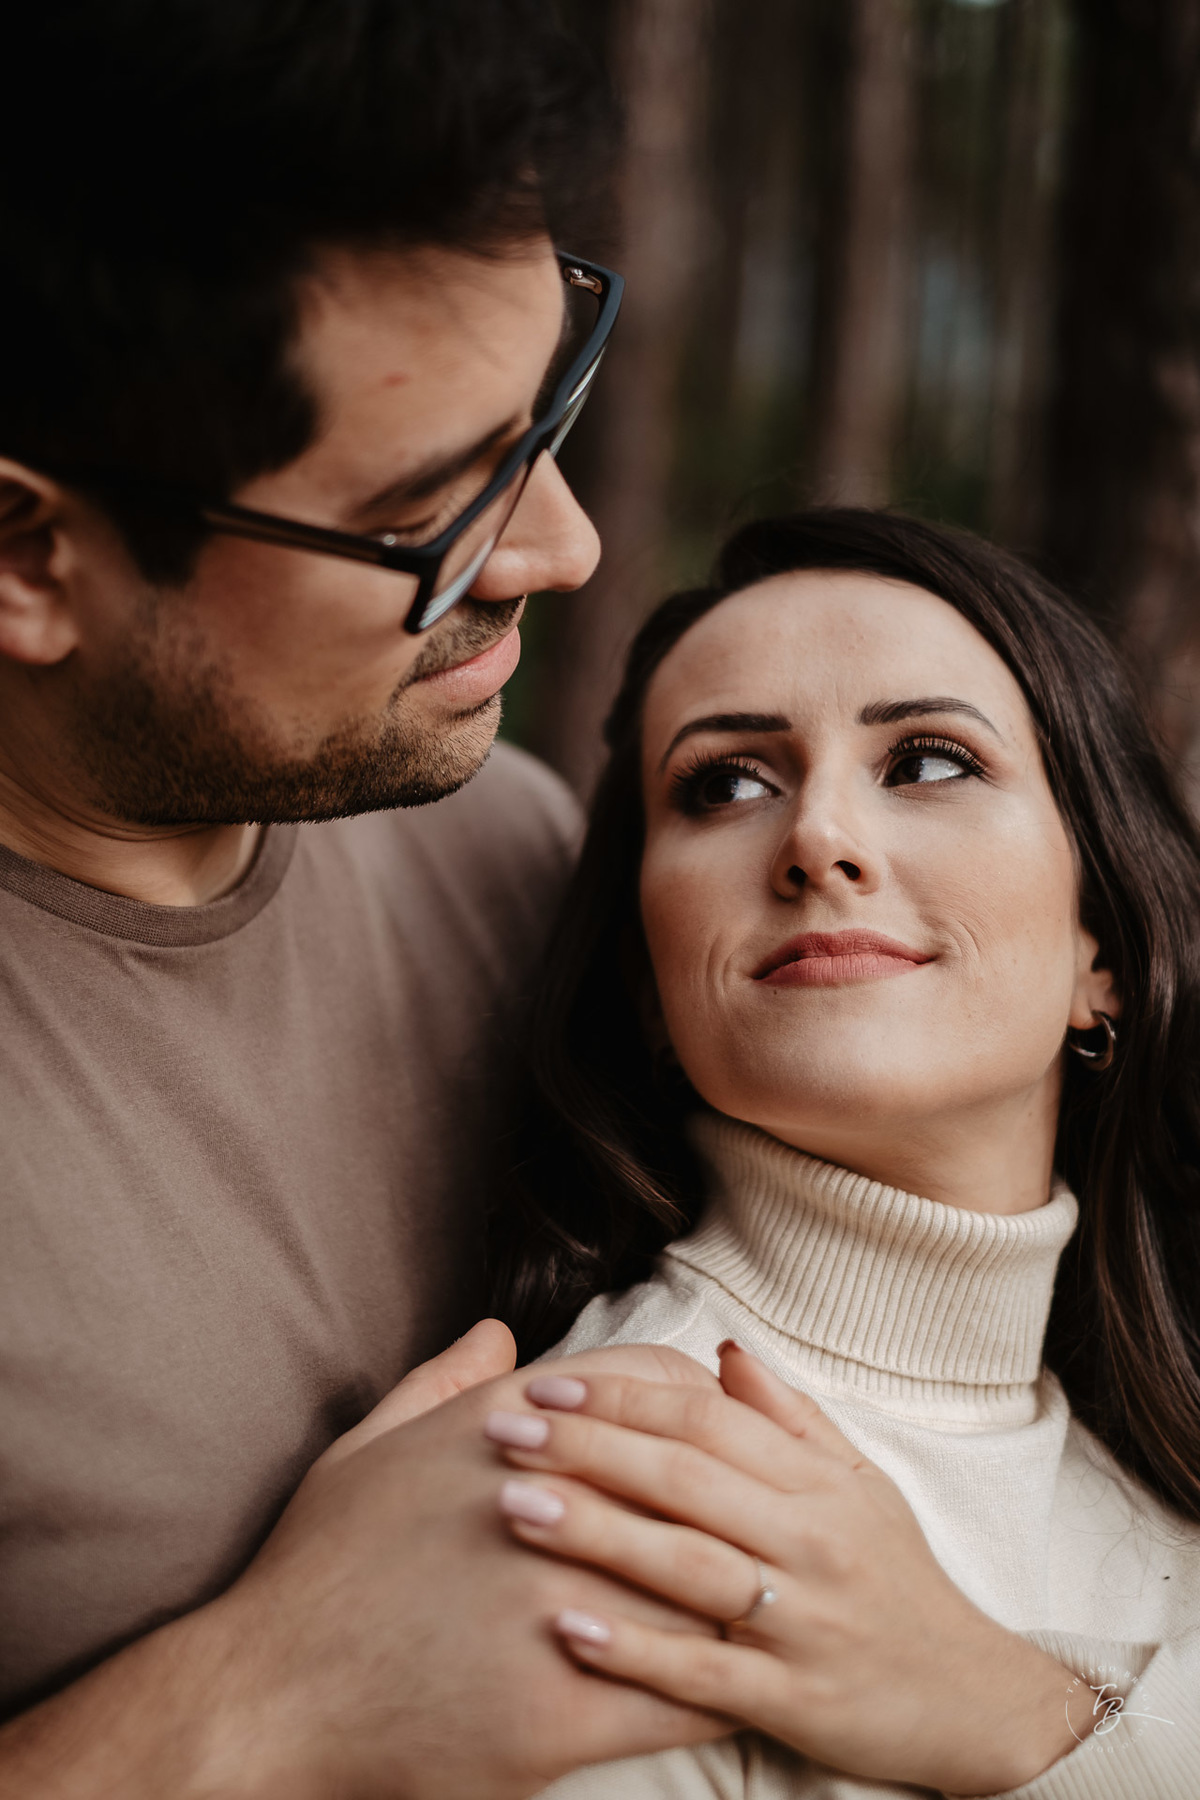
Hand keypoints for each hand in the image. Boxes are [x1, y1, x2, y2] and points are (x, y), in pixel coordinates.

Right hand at [0, 1330, 725, 1799]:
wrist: (271, 1694)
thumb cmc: (319, 1567)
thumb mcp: (369, 1447)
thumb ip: (444, 1381)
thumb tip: (499, 1332)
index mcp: (506, 1429)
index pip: (656, 1384)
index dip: (702, 1403)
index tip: (720, 1427)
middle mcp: (548, 1502)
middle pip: (697, 1474)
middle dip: (742, 1490)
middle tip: (773, 1510)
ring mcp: (562, 1607)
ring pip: (707, 1580)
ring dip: (746, 1585)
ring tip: (779, 1594)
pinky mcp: (565, 1712)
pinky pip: (684, 1690)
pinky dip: (722, 1683)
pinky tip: (740, 1685)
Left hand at [490, 1343, 1088, 1796]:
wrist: (975, 1699)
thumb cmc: (898, 1580)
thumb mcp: (858, 1484)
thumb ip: (788, 1417)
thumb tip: (721, 1351)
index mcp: (818, 1482)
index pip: (708, 1420)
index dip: (625, 1395)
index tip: (549, 1381)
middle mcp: (811, 1540)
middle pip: (687, 1479)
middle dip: (589, 1447)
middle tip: (504, 1428)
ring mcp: (804, 1620)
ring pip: (688, 1566)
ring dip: (596, 1534)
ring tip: (513, 1507)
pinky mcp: (795, 1700)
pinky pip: (704, 1674)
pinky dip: (636, 1651)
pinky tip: (566, 1630)